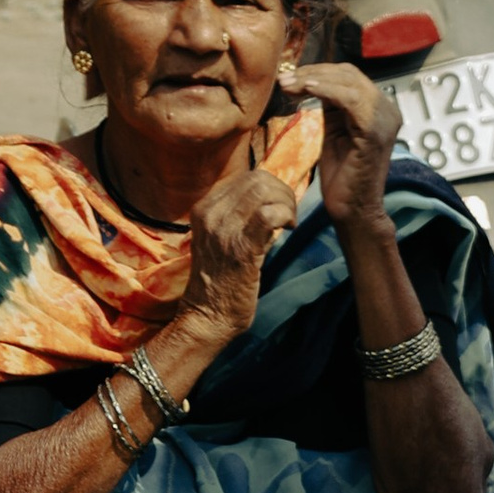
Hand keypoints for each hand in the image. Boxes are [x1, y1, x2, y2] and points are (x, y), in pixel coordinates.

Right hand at [177, 163, 297, 351]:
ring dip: (286, 203)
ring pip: (264, 191)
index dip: (272, 187)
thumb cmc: (220, 279)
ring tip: (289, 222)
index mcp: (204, 207)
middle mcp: (210, 213)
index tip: (280, 207)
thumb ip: (239, 214)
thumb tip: (273, 195)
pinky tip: (289, 228)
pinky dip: (285, 215)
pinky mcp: (240, 248)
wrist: (207, 315)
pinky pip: (268, 215)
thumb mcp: (220, 237)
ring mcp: (223, 229)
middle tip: (290, 215)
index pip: (247, 177)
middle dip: (283, 192)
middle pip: (257, 179)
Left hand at [277, 61, 398, 234]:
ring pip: (348, 82)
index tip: (290, 78)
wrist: (352, 210)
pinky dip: (327, 89)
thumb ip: (332, 106)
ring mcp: (385, 119)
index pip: (349, 76)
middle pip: (348, 74)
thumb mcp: (335, 131)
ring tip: (288, 85)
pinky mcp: (375, 131)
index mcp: (380, 108)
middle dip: (312, 73)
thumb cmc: (342, 176)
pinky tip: (307, 89)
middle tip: (284, 80)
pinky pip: (350, 99)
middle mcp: (387, 110)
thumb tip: (311, 79)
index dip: (318, 71)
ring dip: (313, 79)